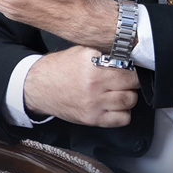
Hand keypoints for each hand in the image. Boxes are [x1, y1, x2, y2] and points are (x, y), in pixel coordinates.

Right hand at [25, 46, 139, 126]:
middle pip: (132, 85)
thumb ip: (104, 56)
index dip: (133, 69)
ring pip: (129, 101)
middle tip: (127, 80)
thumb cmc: (60, 68)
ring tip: (120, 92)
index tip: (132, 69)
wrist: (39, 86)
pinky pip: (121, 120)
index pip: (128, 69)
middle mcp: (94, 86)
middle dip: (132, 82)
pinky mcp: (91, 119)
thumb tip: (127, 58)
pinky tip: (115, 106)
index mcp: (93, 66)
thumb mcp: (82, 52)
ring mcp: (93, 104)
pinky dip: (123, 113)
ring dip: (128, 96)